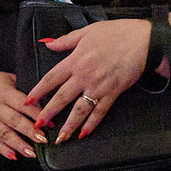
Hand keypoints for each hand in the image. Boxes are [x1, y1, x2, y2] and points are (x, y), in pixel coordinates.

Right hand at [0, 69, 44, 160]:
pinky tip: (14, 156)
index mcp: (3, 92)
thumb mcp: (7, 79)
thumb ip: (24, 90)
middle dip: (30, 131)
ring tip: (32, 153)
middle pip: (14, 121)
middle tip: (44, 140)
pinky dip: (3, 150)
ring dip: (19, 145)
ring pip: (4, 134)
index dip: (37, 114)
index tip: (50, 123)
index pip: (23, 104)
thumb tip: (46, 101)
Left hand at [28, 16, 152, 141]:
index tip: (28, 100)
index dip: (39, 91)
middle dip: (48, 113)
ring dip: (68, 125)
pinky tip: (84, 134)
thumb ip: (65, 40)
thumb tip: (47, 43)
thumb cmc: (115, 33)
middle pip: (62, 98)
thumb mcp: (87, 31)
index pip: (51, 78)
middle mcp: (84, 76)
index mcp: (75, 60)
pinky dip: (92, 124)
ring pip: (80, 110)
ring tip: (60, 138)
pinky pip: (100, 112)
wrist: (142, 41)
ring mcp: (99, 87)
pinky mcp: (113, 94)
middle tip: (37, 125)